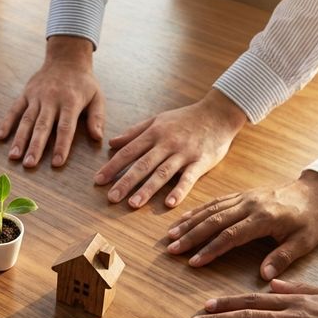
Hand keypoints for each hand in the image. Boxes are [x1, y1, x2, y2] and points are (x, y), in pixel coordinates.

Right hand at [0, 36, 104, 167]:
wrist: (67, 57)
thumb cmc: (83, 82)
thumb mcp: (97, 96)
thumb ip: (97, 117)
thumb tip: (98, 138)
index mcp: (70, 102)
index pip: (65, 128)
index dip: (61, 146)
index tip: (57, 163)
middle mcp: (51, 99)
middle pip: (42, 126)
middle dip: (35, 146)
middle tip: (29, 165)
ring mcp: (36, 96)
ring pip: (26, 120)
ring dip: (19, 139)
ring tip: (14, 157)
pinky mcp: (26, 93)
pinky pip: (14, 109)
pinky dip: (6, 123)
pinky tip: (0, 137)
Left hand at [95, 89, 246, 208]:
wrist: (219, 113)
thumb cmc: (186, 118)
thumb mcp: (157, 119)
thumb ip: (134, 132)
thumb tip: (111, 143)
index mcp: (154, 133)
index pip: (129, 152)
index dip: (112, 167)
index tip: (98, 181)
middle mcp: (166, 144)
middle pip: (142, 165)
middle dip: (126, 182)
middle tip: (111, 198)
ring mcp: (184, 153)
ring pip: (162, 173)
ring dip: (147, 190)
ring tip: (133, 205)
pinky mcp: (200, 162)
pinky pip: (188, 178)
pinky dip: (179, 191)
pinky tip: (169, 204)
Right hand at [167, 170, 317, 278]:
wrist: (315, 191)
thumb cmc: (310, 220)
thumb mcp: (305, 241)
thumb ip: (283, 257)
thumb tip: (264, 276)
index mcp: (264, 218)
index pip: (231, 235)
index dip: (211, 249)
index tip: (194, 262)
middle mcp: (250, 205)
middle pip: (214, 220)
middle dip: (191, 236)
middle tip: (172, 249)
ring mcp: (244, 198)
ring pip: (211, 209)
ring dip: (189, 223)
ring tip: (170, 236)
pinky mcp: (241, 195)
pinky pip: (215, 202)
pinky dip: (196, 211)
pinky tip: (183, 219)